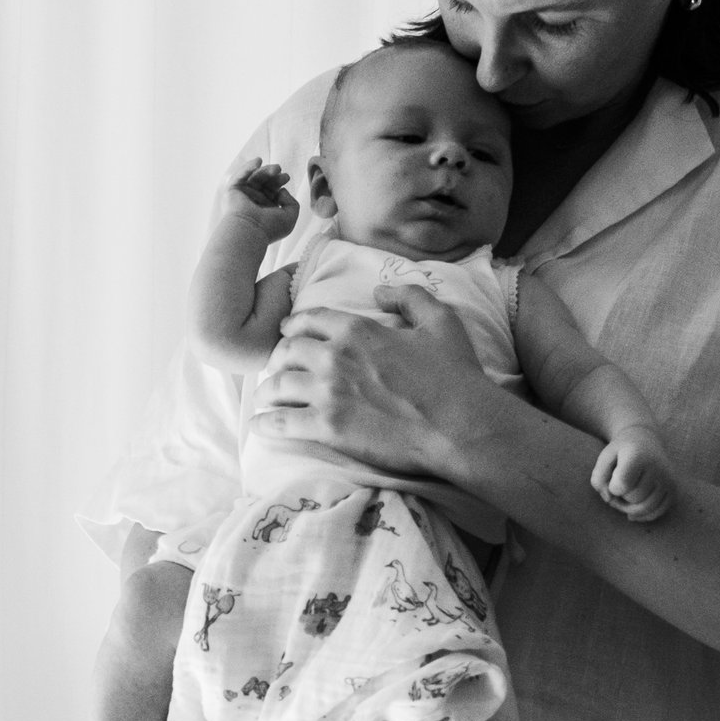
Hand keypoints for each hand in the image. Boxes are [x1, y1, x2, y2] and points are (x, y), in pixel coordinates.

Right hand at [221, 161, 299, 245]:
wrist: (250, 230)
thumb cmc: (270, 228)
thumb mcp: (290, 216)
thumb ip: (292, 203)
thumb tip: (282, 191)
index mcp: (265, 209)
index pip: (272, 191)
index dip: (279, 182)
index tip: (286, 177)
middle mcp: (252, 203)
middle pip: (264, 183)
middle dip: (274, 175)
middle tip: (282, 173)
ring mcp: (242, 197)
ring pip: (254, 178)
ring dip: (265, 170)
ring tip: (276, 168)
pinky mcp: (232, 191)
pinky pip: (240, 176)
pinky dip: (248, 167)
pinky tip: (258, 161)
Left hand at [259, 284, 494, 487]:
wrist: (460, 426)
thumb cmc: (455, 375)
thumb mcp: (440, 320)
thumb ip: (409, 297)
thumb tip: (379, 292)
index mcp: (357, 330)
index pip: (310, 320)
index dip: (294, 325)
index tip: (287, 332)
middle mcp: (334, 357)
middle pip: (287, 351)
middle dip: (278, 358)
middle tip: (277, 367)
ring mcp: (327, 394)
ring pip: (278, 386)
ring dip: (268, 390)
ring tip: (266, 397)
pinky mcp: (327, 428)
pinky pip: (281, 423)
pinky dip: (265, 424)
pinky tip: (258, 426)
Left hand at [591, 425, 676, 522]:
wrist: (646, 441)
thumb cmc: (621, 452)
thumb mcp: (604, 458)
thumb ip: (598, 479)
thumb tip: (610, 499)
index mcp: (638, 456)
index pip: (621, 486)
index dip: (611, 487)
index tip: (613, 476)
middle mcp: (658, 467)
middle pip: (633, 499)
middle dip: (621, 497)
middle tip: (619, 486)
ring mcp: (668, 479)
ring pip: (646, 508)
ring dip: (631, 508)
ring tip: (627, 495)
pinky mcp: (673, 489)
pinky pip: (658, 512)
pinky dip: (644, 514)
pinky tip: (635, 508)